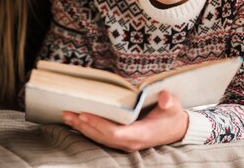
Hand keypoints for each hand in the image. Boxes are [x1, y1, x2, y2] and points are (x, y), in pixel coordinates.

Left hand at [61, 90, 188, 151]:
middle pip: (102, 137)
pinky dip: (88, 130)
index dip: (98, 124)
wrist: (176, 129)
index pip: (114, 133)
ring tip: (67, 116)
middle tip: (67, 113)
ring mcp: (125, 143)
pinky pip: (102, 137)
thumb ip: (168, 101)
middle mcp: (130, 142)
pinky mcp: (121, 140)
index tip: (84, 114)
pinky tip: (77, 122)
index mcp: (141, 133)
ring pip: (99, 139)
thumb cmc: (172, 116)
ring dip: (82, 128)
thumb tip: (164, 98)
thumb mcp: (173, 106)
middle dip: (84, 126)